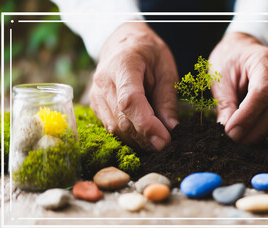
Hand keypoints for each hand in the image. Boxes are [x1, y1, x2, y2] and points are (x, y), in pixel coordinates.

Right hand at [89, 22, 178, 150]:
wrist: (124, 43)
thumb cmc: (148, 54)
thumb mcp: (166, 69)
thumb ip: (167, 99)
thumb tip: (171, 128)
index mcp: (123, 65)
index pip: (130, 101)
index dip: (147, 125)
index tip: (164, 140)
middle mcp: (103, 81)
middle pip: (123, 119)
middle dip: (146, 137)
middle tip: (167, 145)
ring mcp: (96, 95)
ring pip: (116, 128)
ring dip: (139, 140)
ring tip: (158, 139)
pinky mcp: (96, 106)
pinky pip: (112, 128)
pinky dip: (130, 136)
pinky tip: (144, 134)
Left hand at [209, 32, 267, 143]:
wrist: (241, 50)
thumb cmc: (229, 59)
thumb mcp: (219, 77)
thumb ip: (224, 104)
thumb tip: (227, 132)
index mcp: (265, 61)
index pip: (263, 93)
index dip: (247, 116)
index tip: (230, 131)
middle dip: (252, 131)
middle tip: (230, 142)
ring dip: (256, 133)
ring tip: (235, 139)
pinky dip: (259, 129)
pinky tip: (244, 133)